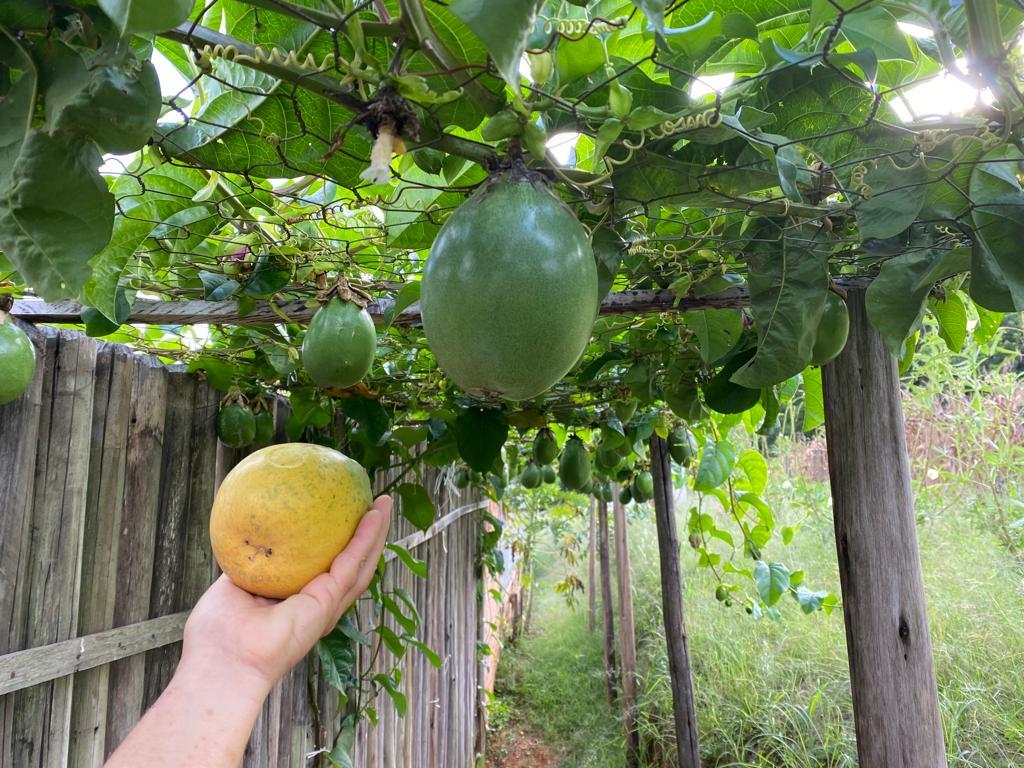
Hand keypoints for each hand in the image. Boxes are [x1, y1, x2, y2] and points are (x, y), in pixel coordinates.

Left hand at [180, 495, 391, 691]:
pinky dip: (366, 538)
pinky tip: (374, 515)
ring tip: (384, 504)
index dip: (338, 541)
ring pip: (361, 563)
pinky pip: (352, 562)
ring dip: (376, 532)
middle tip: (376, 503)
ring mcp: (325, 605)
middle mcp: (316, 604)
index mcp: (295, 601)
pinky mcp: (327, 602)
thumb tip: (250, 537)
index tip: (344, 512)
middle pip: (352, 563)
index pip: (325, 567)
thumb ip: (248, 562)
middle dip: (367, 534)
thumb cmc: (218, 634)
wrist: (222, 661)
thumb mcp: (233, 583)